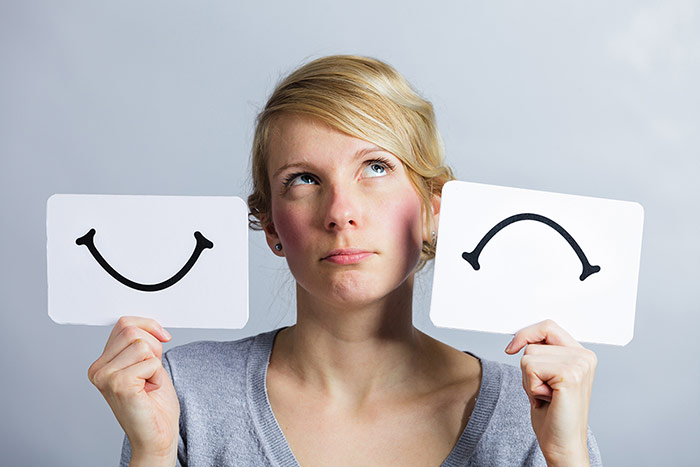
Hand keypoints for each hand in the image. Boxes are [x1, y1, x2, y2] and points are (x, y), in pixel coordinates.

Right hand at [88, 317, 179, 465]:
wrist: (157, 436)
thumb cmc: (155, 404)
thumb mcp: (149, 363)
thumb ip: (142, 342)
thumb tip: (149, 325)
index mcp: (102, 363)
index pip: (124, 324)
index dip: (149, 326)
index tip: (162, 337)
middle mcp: (98, 370)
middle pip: (132, 330)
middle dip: (153, 347)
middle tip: (152, 372)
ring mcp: (105, 377)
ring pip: (142, 344)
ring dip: (155, 363)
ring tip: (148, 383)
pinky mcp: (118, 384)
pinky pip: (149, 361)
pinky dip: (156, 373)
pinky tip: (147, 390)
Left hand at [505, 320, 596, 466]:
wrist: (562, 444)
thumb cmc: (553, 413)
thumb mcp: (545, 375)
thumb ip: (541, 354)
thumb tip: (519, 339)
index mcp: (581, 354)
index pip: (547, 326)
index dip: (526, 334)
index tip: (512, 348)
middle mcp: (584, 356)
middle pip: (533, 342)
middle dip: (528, 368)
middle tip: (543, 389)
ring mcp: (579, 364)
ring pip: (528, 356)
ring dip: (529, 380)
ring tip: (546, 396)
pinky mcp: (570, 375)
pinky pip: (530, 367)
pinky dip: (531, 386)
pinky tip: (547, 399)